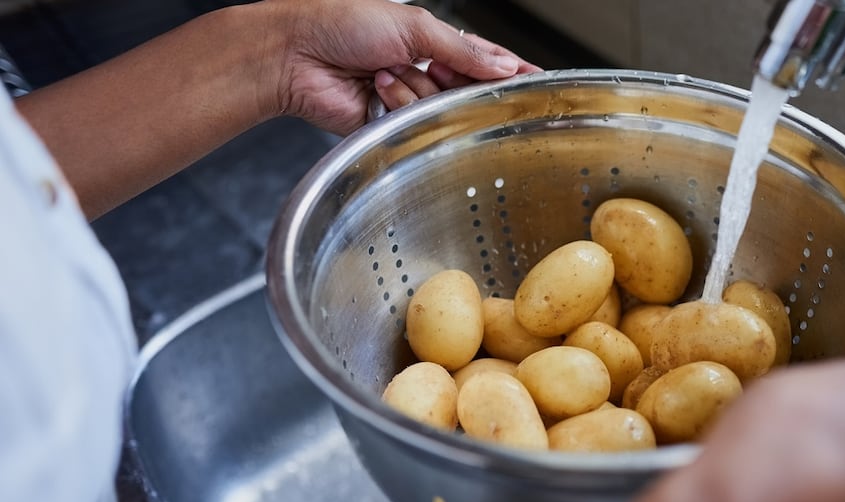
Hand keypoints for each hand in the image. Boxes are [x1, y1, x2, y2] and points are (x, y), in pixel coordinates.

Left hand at [260, 0, 539, 134]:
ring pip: (439, 108)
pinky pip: (413, 123)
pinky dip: (397, 105)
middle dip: (450, 80)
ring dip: (413, 89)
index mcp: (431, 40)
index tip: (538, 81)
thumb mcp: (413, 25)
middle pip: (464, 88)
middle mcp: (421, 70)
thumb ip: (463, 50)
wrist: (296, 54)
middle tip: (433, 68)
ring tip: (384, 72)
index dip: (509, 71)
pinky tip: (376, 89)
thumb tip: (501, 67)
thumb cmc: (342, 24)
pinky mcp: (389, 125)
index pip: (482, 58)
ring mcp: (407, 98)